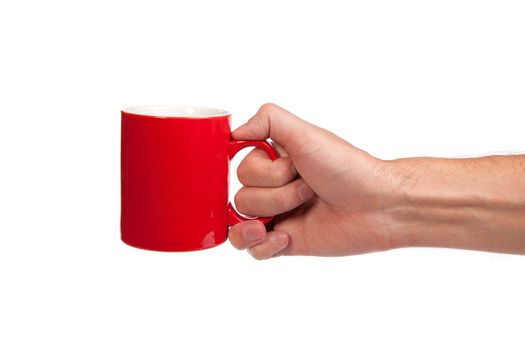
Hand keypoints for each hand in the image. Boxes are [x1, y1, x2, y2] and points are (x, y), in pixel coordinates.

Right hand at [228, 103, 399, 258]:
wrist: (377, 205)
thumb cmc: (346, 167)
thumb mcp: (306, 133)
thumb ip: (268, 120)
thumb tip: (234, 133)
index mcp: (274, 162)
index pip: (239, 169)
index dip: (262, 172)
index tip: (288, 166)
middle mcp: (272, 188)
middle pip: (240, 197)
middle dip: (276, 193)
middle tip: (308, 188)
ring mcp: (276, 216)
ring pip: (241, 223)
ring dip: (276, 213)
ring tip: (305, 207)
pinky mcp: (282, 243)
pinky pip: (250, 250)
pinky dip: (264, 245)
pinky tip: (287, 237)